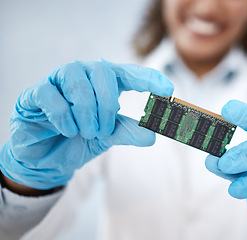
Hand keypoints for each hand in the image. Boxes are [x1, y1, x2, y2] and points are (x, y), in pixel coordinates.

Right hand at [0, 61, 173, 189]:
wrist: (47, 158)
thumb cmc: (80, 140)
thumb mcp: (107, 137)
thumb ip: (127, 132)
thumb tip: (152, 135)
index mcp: (104, 82)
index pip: (129, 73)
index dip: (149, 78)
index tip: (169, 89)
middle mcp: (84, 75)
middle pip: (103, 73)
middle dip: (107, 106)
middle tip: (103, 131)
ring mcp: (59, 81)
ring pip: (78, 83)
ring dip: (86, 113)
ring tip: (86, 132)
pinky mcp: (36, 92)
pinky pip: (52, 97)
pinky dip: (64, 118)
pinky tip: (67, 130)